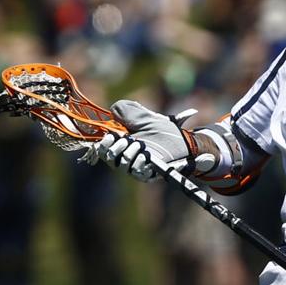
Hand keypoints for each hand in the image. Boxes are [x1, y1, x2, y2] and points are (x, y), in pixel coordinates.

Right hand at [82, 101, 213, 181]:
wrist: (183, 141)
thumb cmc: (163, 129)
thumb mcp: (143, 115)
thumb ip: (125, 109)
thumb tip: (111, 112)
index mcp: (121, 143)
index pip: (102, 148)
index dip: (105, 142)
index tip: (113, 135)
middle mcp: (125, 157)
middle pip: (109, 156)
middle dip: (119, 145)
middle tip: (133, 139)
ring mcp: (135, 167)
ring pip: (121, 164)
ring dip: (130, 152)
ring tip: (141, 145)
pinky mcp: (147, 175)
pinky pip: (136, 172)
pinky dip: (139, 162)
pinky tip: (146, 155)